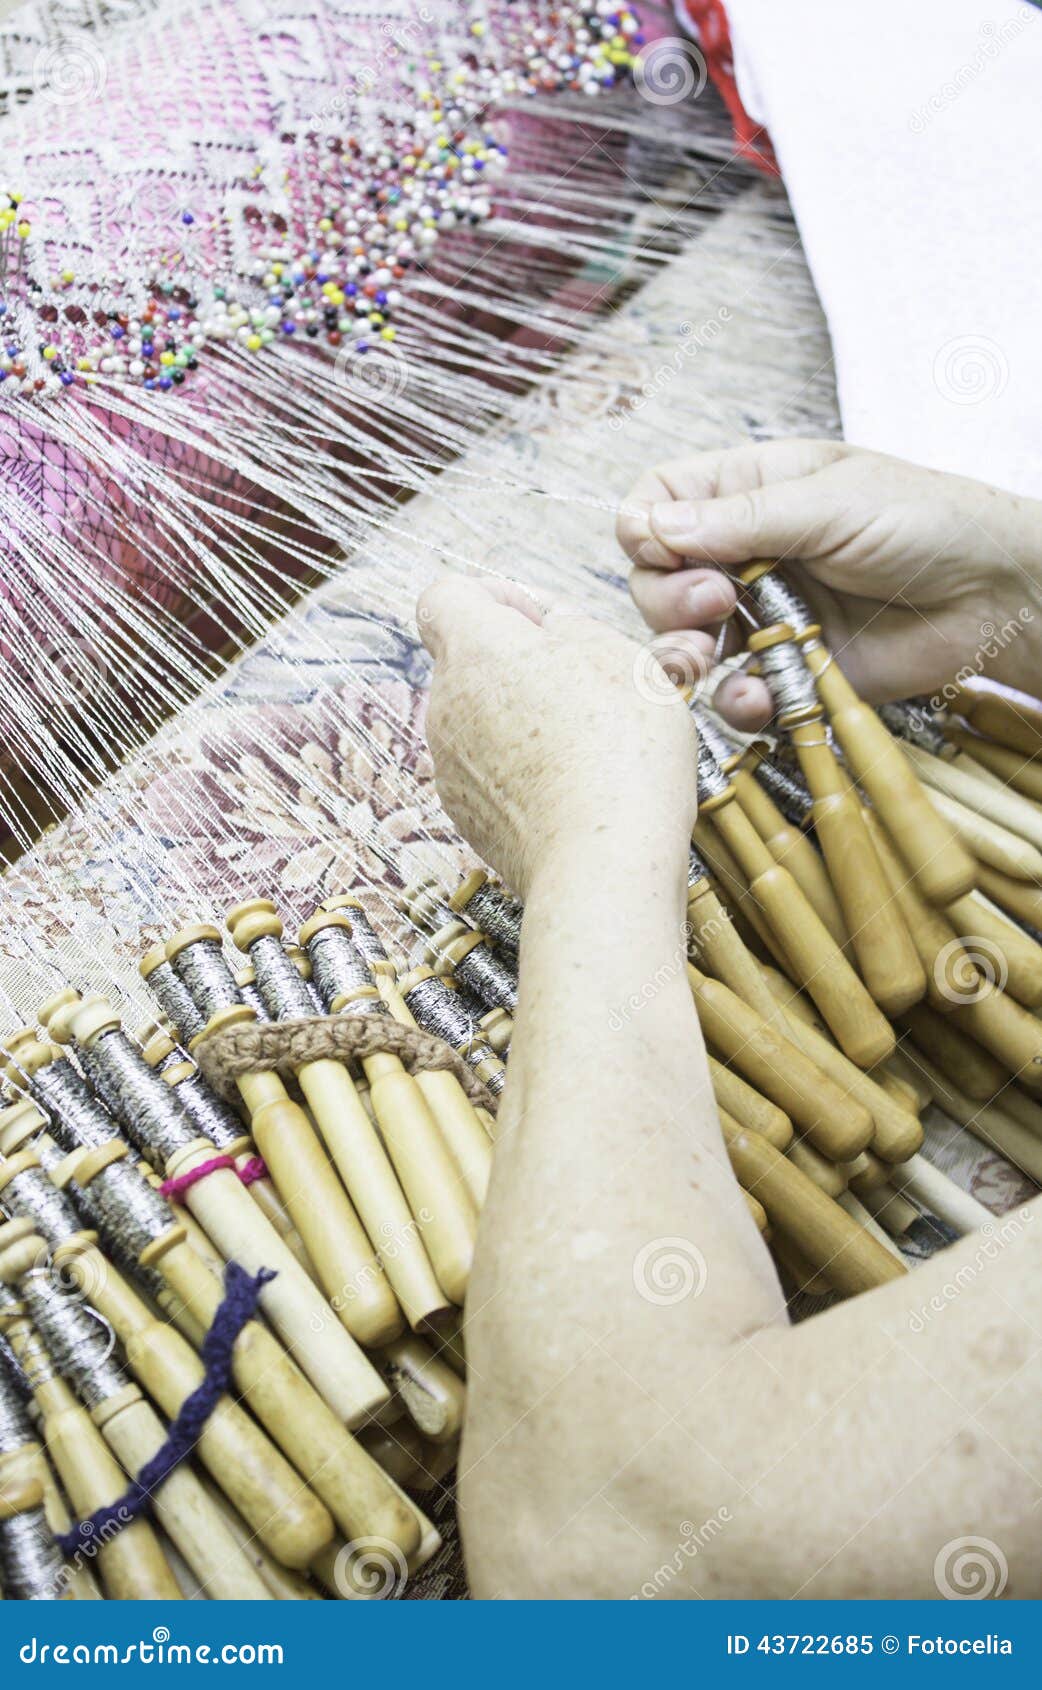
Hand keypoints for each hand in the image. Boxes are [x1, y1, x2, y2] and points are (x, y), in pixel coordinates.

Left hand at [417, 574, 697, 896]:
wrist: (602, 865)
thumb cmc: (619, 754)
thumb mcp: (619, 654)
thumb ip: (571, 623)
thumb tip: (549, 627)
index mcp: (475, 650)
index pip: (445, 596)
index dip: (495, 597)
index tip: (542, 622)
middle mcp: (445, 706)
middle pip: (470, 661)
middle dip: (520, 662)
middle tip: (586, 685)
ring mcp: (451, 766)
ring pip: (481, 719)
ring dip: (525, 719)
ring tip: (591, 743)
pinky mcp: (467, 816)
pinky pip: (490, 772)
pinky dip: (524, 770)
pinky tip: (576, 787)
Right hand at [616, 439, 1041, 729]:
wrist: (995, 598)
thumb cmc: (929, 522)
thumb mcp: (832, 502)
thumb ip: (741, 520)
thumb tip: (653, 528)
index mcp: (752, 491)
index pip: (659, 501)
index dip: (645, 530)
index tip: (664, 552)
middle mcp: (747, 552)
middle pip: (657, 579)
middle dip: (667, 598)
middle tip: (715, 604)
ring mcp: (764, 614)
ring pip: (684, 642)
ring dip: (681, 654)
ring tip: (705, 659)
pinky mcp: (789, 670)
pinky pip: (736, 694)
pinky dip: (736, 701)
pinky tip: (757, 695)